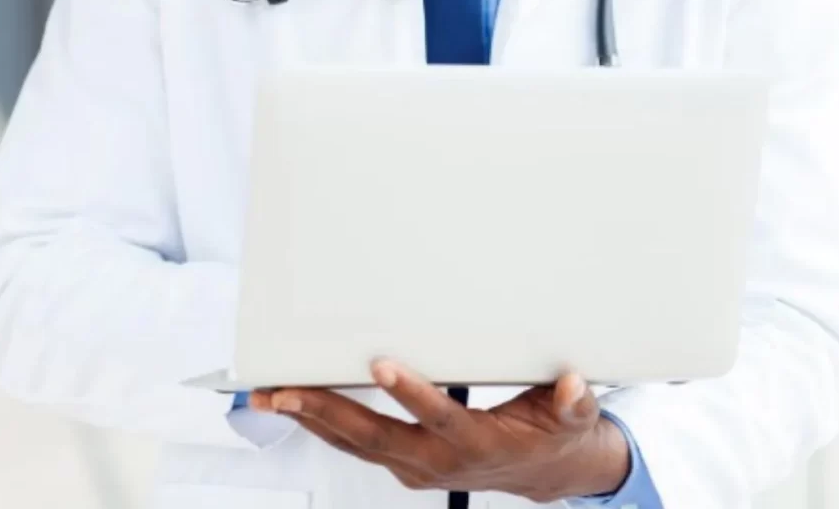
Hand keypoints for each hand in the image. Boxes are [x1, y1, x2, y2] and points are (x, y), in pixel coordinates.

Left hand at [249, 361, 629, 500]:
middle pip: (374, 437)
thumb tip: (573, 385)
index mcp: (475, 444)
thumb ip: (572, 402)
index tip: (381, 364)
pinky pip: (355, 445)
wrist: (545, 474)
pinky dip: (321, 425)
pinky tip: (295, 404)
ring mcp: (414, 466)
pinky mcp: (403, 463)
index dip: (411, 394)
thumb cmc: (554, 435)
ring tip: (266, 395)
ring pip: (354, 444)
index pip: (439, 418)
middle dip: (326, 411)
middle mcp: (436, 461)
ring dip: (309, 419)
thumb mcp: (572, 419)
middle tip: (284, 389)